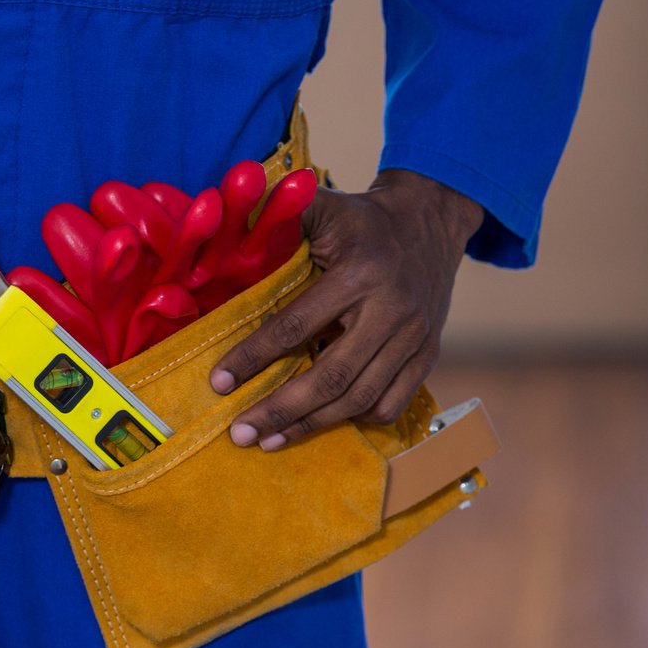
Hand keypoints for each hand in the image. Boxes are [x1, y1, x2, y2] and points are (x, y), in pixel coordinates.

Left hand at [209, 169, 483, 449]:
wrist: (429, 221)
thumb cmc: (361, 220)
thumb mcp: (323, 207)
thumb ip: (279, 215)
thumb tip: (221, 221)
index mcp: (360, 273)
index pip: (297, 326)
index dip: (254, 357)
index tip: (218, 383)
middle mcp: (392, 310)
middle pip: (331, 377)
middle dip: (280, 410)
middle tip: (240, 434)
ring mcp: (415, 338)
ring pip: (360, 398)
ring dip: (311, 425)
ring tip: (269, 440)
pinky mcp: (427, 356)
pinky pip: (391, 404)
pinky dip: (354, 420)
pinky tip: (320, 423)